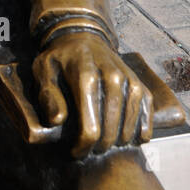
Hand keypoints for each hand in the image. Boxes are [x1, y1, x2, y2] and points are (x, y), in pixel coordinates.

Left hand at [33, 31, 152, 157]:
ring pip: (130, 124)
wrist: (82, 36)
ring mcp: (128, 79)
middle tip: (89, 150)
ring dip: (119, 141)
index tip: (75, 152)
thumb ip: (47, 95)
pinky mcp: (138, 82)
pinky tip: (131, 138)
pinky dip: (142, 128)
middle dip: (99, 147)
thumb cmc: (60, 59)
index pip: (90, 127)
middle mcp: (111, 77)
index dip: (83, 147)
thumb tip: (58, 120)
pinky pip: (145, 112)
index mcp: (85, 76)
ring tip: (105, 146)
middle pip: (111, 130)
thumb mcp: (43, 71)